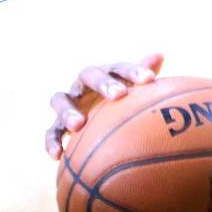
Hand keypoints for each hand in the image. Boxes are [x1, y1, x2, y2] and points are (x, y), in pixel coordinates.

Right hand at [45, 54, 164, 158]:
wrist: (97, 120)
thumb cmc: (122, 105)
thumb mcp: (133, 91)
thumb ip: (144, 75)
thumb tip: (159, 55)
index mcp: (105, 74)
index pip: (118, 68)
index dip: (133, 71)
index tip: (150, 79)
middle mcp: (84, 84)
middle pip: (88, 75)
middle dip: (103, 83)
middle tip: (119, 95)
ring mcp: (69, 103)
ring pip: (60, 100)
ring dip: (68, 111)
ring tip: (78, 125)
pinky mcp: (58, 124)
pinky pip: (51, 131)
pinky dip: (51, 141)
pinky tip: (57, 156)